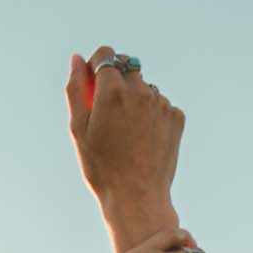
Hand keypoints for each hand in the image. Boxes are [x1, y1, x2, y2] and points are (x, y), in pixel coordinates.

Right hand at [65, 46, 184, 232]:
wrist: (137, 198)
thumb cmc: (102, 168)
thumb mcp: (79, 130)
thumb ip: (76, 89)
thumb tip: (77, 60)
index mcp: (113, 91)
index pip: (106, 54)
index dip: (97, 64)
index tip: (93, 81)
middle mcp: (140, 90)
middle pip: (127, 67)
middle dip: (116, 81)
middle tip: (109, 112)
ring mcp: (162, 103)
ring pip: (145, 87)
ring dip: (135, 99)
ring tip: (127, 133)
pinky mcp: (176, 117)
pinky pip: (160, 105)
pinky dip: (151, 115)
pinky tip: (143, 140)